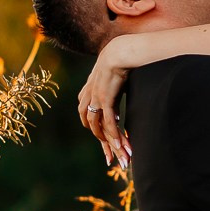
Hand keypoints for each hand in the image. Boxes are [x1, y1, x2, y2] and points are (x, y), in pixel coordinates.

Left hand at [77, 38, 136, 167]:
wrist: (119, 51)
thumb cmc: (119, 61)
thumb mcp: (112, 77)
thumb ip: (112, 88)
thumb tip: (119, 93)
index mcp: (87, 94)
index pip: (89, 119)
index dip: (98, 134)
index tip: (107, 147)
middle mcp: (88, 99)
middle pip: (93, 128)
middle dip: (104, 145)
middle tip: (112, 160)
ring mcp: (96, 100)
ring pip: (101, 129)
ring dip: (112, 145)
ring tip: (122, 157)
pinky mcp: (105, 100)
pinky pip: (109, 123)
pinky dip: (115, 136)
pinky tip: (121, 146)